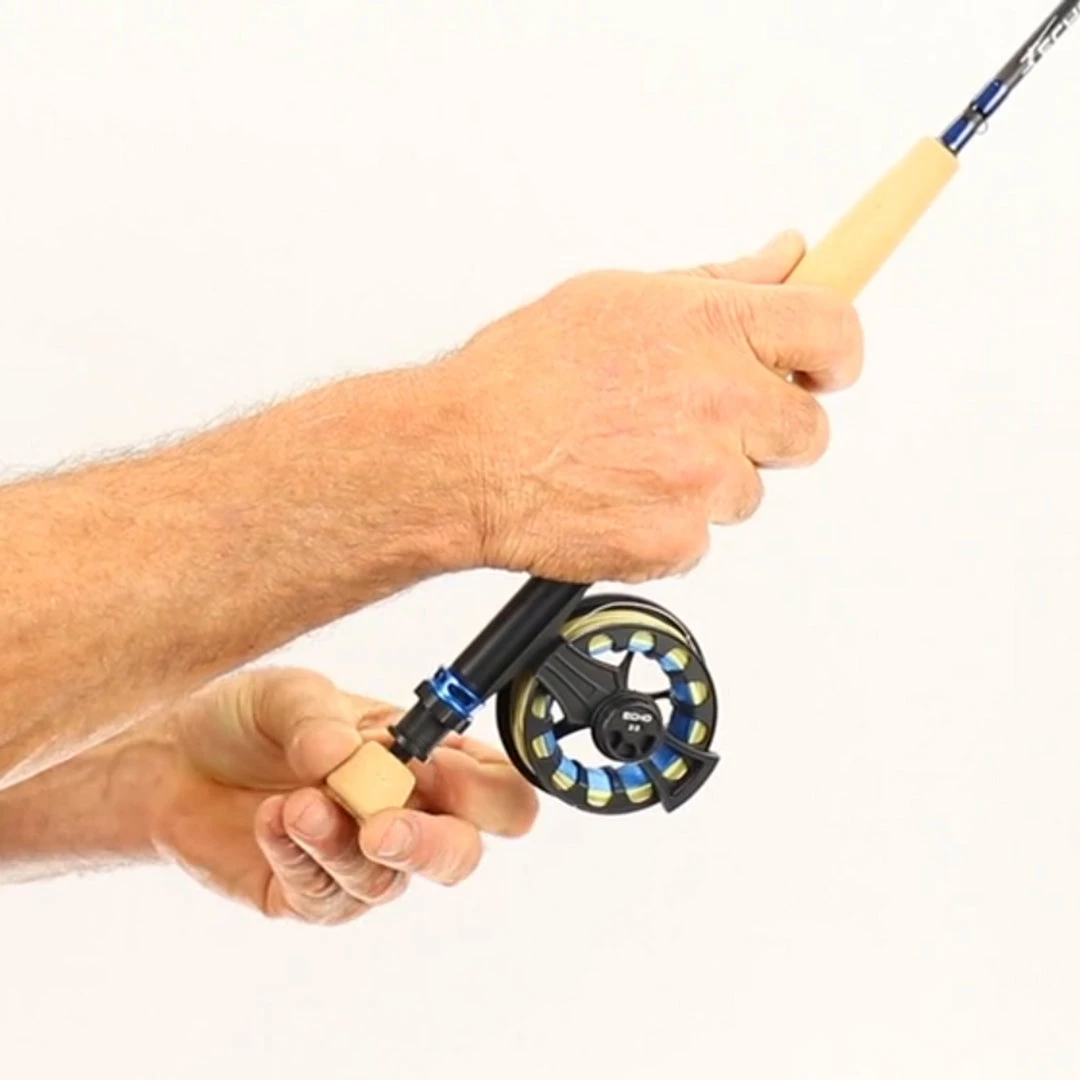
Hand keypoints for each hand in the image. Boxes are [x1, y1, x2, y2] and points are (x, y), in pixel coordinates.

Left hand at [151, 668, 538, 924]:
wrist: (171, 757)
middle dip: (431, 845)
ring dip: (342, 843)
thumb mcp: (287, 694)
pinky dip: (298, 854)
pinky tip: (271, 820)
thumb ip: (319, 719)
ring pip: (388, 881)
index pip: (498, 790)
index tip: (434, 768)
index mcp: (429, 758)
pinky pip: (324, 894)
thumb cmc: (251, 717)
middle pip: (463, 854)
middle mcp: (407, 813)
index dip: (483, 788)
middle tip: (381, 826)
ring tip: (295, 804)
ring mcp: (361, 861)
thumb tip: (344, 757)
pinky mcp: (312, 896)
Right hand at [441, 231, 862, 583]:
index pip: (834, 331)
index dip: (836, 352)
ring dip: (710, 478)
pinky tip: (621, 493)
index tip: (826, 363)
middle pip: (808, 429)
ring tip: (637, 456)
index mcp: (709, 328)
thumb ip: (717, 282)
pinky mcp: (678, 540)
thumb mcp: (617, 299)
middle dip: (767, 427)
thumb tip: (784, 256)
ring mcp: (701, 479)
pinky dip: (670, 523)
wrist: (463, 458)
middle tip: (708, 420)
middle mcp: (717, 403)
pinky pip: (703, 536)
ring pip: (750, 489)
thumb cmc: (521, 377)